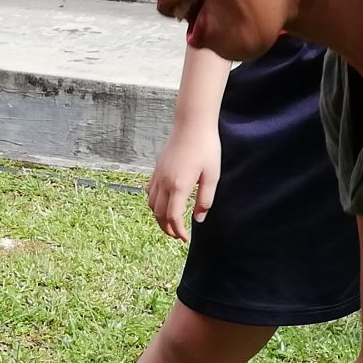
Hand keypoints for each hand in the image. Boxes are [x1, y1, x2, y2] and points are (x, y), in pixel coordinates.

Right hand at [148, 123, 222, 241]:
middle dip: (167, 229)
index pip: (173, 217)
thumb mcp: (212, 175)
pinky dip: (154, 204)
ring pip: (152, 205)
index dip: (179, 231)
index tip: (186, 239)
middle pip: (159, 215)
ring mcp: (158, 176)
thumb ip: (205, 200)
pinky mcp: (156, 169)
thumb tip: (199, 219)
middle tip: (178, 236)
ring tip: (170, 223)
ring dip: (159, 218)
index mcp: (179, 186)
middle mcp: (164, 183)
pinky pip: (150, 193)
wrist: (192, 124)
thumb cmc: (206, 147)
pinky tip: (163, 205)